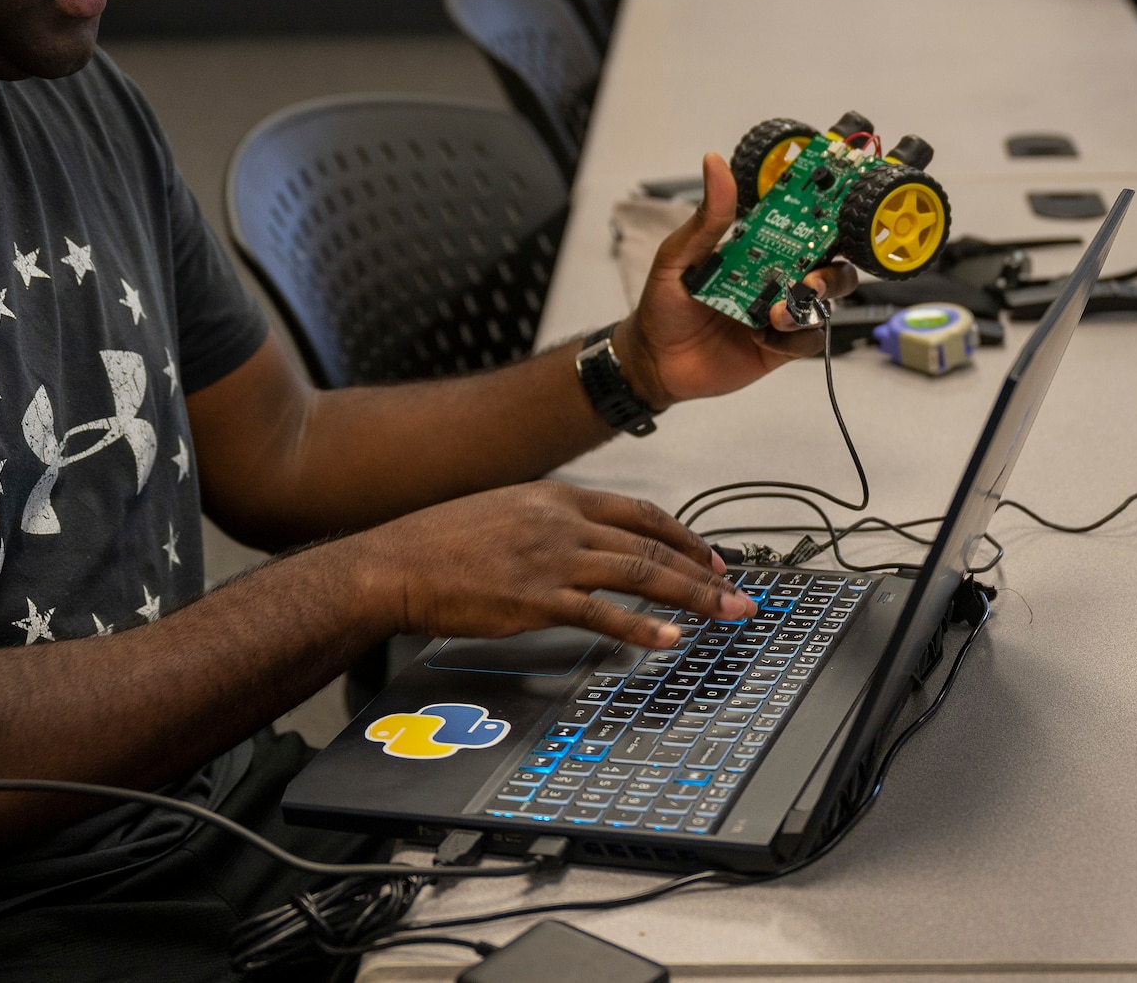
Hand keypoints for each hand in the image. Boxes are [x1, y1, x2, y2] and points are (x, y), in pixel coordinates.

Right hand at [356, 481, 755, 649]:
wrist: (397, 562)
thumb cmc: (442, 543)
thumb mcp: (506, 512)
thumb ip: (553, 523)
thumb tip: (592, 542)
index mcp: (557, 497)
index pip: (641, 512)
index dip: (685, 536)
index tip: (712, 558)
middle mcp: (562, 521)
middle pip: (651, 544)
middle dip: (704, 572)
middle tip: (738, 594)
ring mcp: (551, 559)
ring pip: (640, 574)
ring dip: (691, 597)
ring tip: (724, 615)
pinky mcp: (536, 598)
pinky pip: (603, 613)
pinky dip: (642, 627)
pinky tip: (668, 639)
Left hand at [614, 153, 858, 409]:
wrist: (655, 362)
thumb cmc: (663, 305)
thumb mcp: (678, 256)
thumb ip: (707, 217)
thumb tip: (714, 163)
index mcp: (756, 248)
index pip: (801, 227)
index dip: (825, 218)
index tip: (837, 213)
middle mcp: (775, 277)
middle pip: (829, 266)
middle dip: (831, 271)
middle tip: (810, 281)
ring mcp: (779, 312)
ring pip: (824, 303)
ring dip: (813, 305)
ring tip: (778, 314)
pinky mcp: (779, 347)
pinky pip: (807, 341)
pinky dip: (793, 339)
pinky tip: (762, 338)